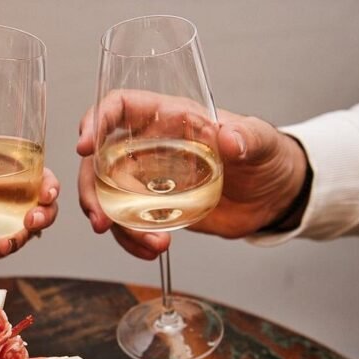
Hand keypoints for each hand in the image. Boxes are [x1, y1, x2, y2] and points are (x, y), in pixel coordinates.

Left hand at [0, 153, 59, 259]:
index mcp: (20, 177)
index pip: (45, 180)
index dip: (51, 186)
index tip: (47, 192)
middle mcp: (22, 203)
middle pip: (45, 213)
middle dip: (42, 218)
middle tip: (30, 221)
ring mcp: (12, 226)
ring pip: (22, 237)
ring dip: (10, 242)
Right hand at [76, 91, 307, 259]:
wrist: (273, 196)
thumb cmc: (265, 155)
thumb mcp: (260, 142)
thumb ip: (246, 137)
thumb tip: (230, 139)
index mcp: (167, 118)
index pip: (119, 107)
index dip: (95, 120)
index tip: (84, 146)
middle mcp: (149, 147)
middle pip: (98, 161)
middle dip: (91, 192)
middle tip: (101, 220)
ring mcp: (148, 181)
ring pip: (107, 198)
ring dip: (114, 225)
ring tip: (148, 244)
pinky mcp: (154, 210)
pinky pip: (128, 224)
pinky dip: (133, 241)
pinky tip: (153, 250)